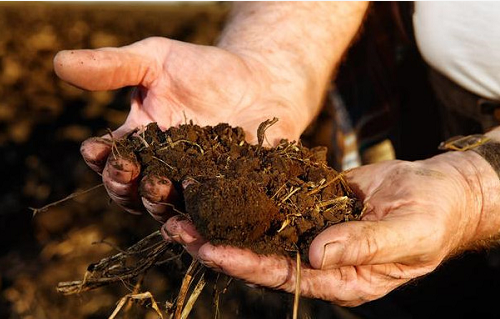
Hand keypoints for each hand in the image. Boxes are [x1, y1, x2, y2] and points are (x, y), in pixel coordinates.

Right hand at [54, 37, 307, 217]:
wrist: (259, 79)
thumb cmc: (203, 69)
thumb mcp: (155, 60)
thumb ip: (114, 66)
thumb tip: (58, 62)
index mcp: (140, 145)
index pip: (111, 161)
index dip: (102, 159)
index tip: (98, 149)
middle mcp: (162, 172)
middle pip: (135, 194)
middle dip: (129, 188)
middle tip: (137, 175)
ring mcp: (196, 187)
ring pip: (171, 210)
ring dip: (164, 208)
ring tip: (168, 197)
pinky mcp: (229, 195)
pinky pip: (215, 214)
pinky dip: (209, 219)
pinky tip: (211, 215)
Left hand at [163, 150, 498, 305]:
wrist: (441, 191)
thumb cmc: (434, 217)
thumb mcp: (408, 233)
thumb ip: (364, 245)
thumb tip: (317, 254)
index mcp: (342, 277)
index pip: (283, 275)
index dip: (245, 263)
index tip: (209, 250)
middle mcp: (320, 259)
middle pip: (261, 255)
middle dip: (219, 244)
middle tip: (177, 228)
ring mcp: (314, 232)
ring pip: (261, 229)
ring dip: (225, 218)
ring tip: (184, 207)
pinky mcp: (313, 206)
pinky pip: (276, 202)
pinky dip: (248, 195)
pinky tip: (221, 183)